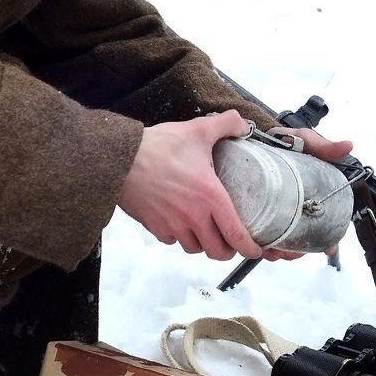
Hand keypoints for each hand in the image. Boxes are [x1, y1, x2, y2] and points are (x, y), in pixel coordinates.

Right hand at [118, 110, 261, 260]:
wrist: (121, 159)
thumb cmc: (158, 147)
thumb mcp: (197, 130)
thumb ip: (225, 124)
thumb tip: (242, 123)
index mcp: (210, 197)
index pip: (236, 234)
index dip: (249, 248)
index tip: (255, 250)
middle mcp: (193, 217)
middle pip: (216, 251)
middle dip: (227, 250)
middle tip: (231, 241)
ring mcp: (172, 225)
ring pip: (194, 248)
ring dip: (202, 243)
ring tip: (205, 231)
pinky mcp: (154, 227)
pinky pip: (172, 241)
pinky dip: (179, 236)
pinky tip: (180, 222)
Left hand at [262, 126, 353, 260]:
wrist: (256, 135)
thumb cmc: (284, 142)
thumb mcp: (305, 142)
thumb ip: (324, 146)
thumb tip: (347, 146)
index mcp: (308, 197)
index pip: (322, 225)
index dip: (327, 240)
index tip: (327, 248)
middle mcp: (290, 208)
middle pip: (298, 239)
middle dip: (295, 250)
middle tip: (290, 251)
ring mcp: (269, 212)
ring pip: (275, 241)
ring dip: (276, 251)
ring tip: (272, 251)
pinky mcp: (249, 211)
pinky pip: (252, 235)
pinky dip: (255, 245)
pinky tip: (255, 247)